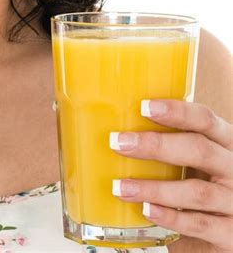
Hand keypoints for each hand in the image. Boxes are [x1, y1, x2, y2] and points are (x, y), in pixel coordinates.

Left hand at [109, 99, 232, 251]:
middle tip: (119, 143)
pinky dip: (171, 217)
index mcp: (225, 142)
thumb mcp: (197, 159)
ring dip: (155, 188)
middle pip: (199, 150)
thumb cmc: (206, 184)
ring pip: (197, 191)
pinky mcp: (231, 233)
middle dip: (156, 146)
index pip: (204, 119)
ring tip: (121, 187)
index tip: (144, 107)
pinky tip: (147, 210)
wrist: (227, 227)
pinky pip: (199, 224)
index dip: (176, 111)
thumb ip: (173, 142)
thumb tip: (122, 128)